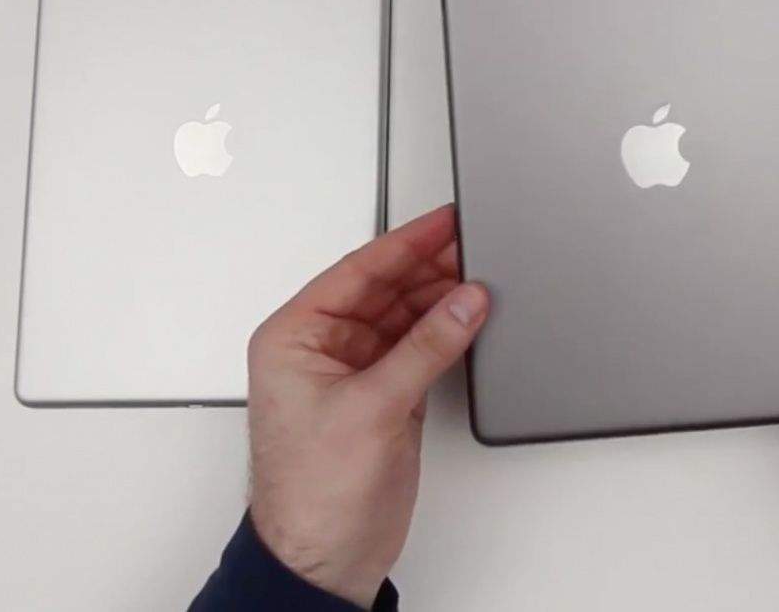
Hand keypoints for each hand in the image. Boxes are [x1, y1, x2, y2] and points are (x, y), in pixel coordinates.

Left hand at [245, 204, 487, 605]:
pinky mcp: (386, 397)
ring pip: (407, 316)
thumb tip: (464, 301)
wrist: (325, 558)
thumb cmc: (312, 494)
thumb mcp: (373, 408)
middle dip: (430, 268)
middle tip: (476, 246)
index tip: (445, 220)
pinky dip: (447, 333)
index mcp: (296, 337)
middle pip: (385, 288)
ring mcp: (357, 373)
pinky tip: (471, 319)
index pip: (358, 271)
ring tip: (482, 282)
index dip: (405, 242)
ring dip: (442, 300)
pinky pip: (421, 348)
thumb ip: (425, 348)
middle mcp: (324, 349)